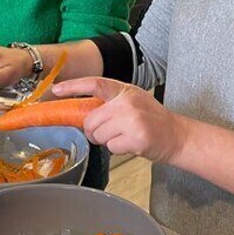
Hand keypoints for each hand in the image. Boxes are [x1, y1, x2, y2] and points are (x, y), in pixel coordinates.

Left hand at [52, 78, 186, 163]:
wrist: (177, 136)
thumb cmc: (153, 120)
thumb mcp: (133, 101)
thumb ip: (111, 103)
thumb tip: (83, 113)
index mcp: (125, 90)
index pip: (94, 84)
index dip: (73, 86)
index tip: (56, 90)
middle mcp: (127, 102)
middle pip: (90, 120)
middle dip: (94, 131)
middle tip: (110, 133)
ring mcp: (132, 120)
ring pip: (98, 135)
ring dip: (107, 141)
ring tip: (124, 137)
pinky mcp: (136, 138)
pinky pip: (111, 147)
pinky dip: (118, 150)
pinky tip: (132, 144)